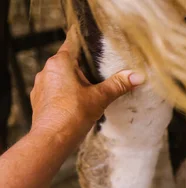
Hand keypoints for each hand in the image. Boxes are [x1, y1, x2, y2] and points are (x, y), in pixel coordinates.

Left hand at [30, 26, 144, 140]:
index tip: (99, 46)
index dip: (87, 43)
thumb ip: (118, 84)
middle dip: (85, 66)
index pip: (74, 42)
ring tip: (91, 90)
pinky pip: (55, 90)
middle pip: (69, 61)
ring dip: (75, 81)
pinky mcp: (40, 100)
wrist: (52, 140)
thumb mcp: (100, 97)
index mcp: (60, 63)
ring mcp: (41, 86)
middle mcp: (47, 70)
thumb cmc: (73, 115)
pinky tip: (77, 104)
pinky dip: (66, 94)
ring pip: (61, 76)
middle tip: (102, 72)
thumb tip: (137, 76)